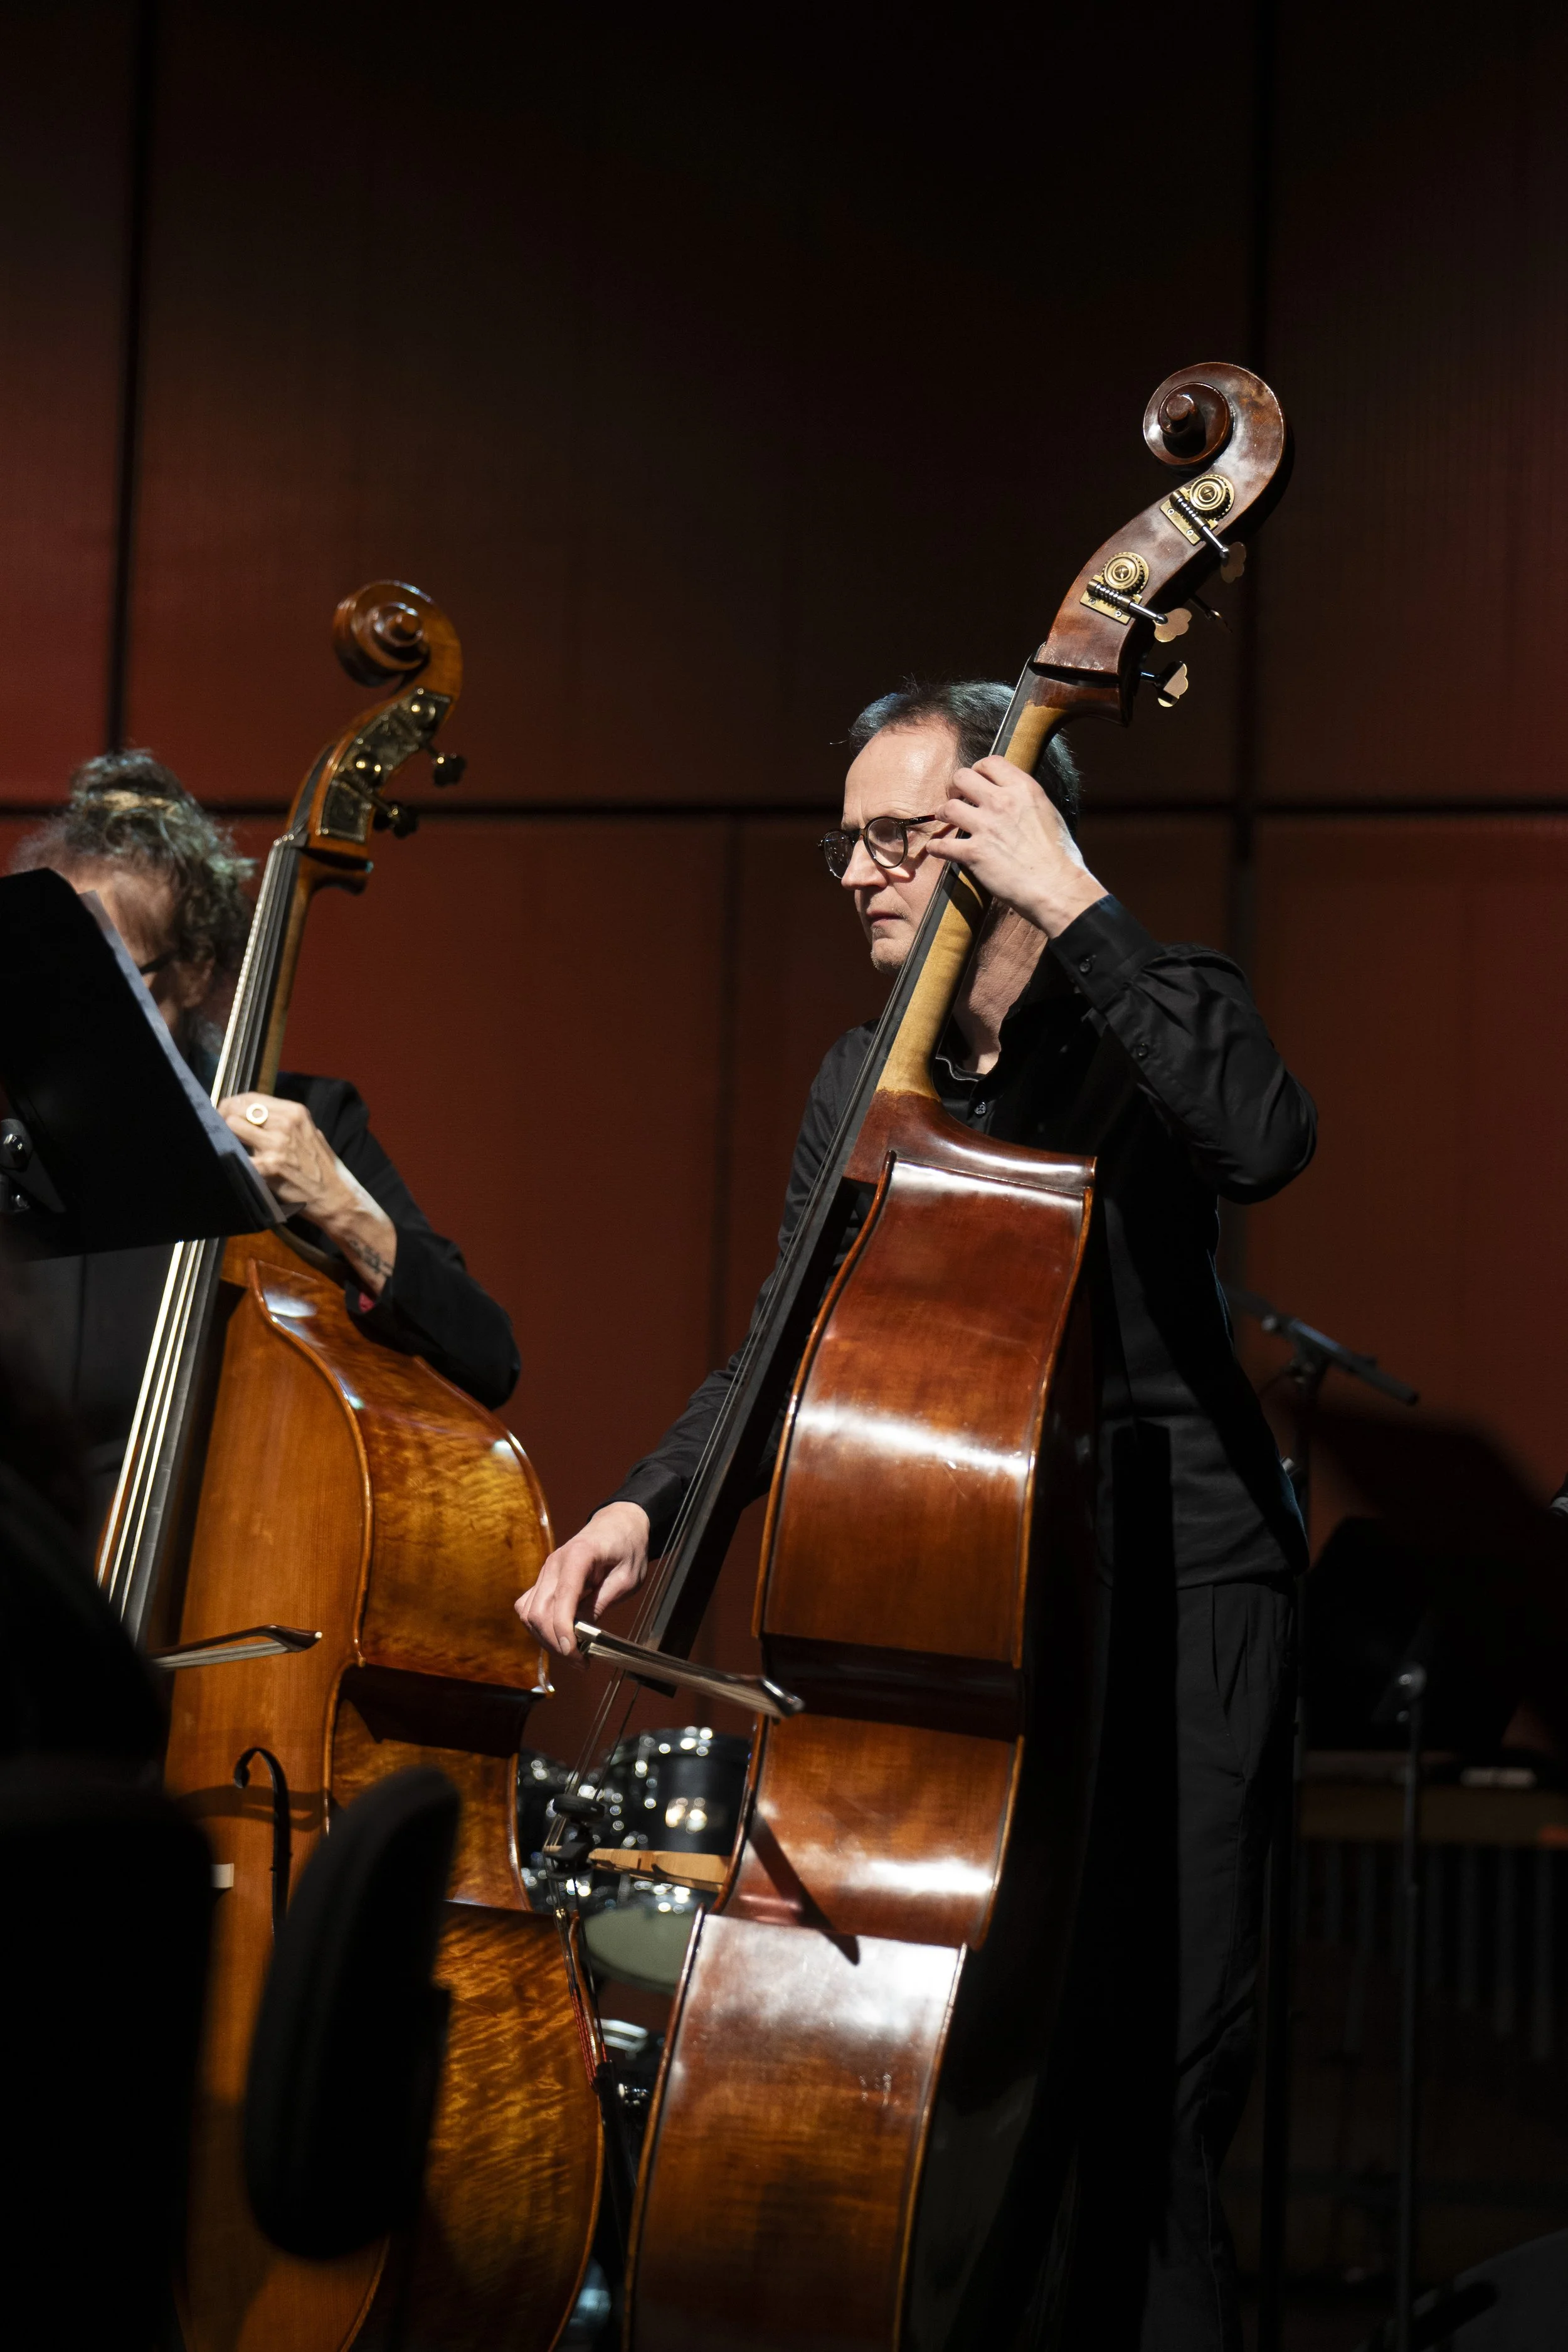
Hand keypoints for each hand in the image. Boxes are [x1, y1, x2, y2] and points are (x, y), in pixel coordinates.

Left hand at [218, 1093, 398, 1295]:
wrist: (334, 1196)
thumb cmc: (319, 1166)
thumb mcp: (307, 1132)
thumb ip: (282, 1121)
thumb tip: (250, 1114)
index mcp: (295, 1112)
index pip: (250, 1097)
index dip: (231, 1104)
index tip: (224, 1114)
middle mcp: (285, 1124)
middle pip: (237, 1109)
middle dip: (223, 1119)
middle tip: (220, 1131)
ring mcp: (276, 1145)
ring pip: (232, 1127)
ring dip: (226, 1137)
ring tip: (229, 1147)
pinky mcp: (268, 1167)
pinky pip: (237, 1156)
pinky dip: (231, 1159)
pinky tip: (233, 1164)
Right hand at [515, 1501, 650, 1659]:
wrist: (619, 1523)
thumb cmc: (627, 1547)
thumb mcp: (627, 1578)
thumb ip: (602, 1603)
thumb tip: (581, 1633)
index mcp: (578, 1556)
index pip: (561, 1600)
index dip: (563, 1631)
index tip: (574, 1655)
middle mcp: (554, 1563)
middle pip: (538, 1611)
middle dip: (555, 1643)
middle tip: (580, 1662)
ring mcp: (545, 1571)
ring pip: (529, 1613)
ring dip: (545, 1638)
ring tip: (571, 1653)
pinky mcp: (544, 1579)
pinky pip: (528, 1607)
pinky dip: (538, 1626)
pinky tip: (558, 1636)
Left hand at [927, 755, 1105, 935]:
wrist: (1057, 886)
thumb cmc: (1059, 856)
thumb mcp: (1048, 813)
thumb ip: (1026, 801)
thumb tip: (1016, 800)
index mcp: (1024, 789)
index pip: (991, 762)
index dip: (978, 770)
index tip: (976, 781)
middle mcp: (1002, 802)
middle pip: (962, 777)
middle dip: (956, 787)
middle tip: (958, 798)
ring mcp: (986, 827)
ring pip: (948, 807)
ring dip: (943, 813)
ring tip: (945, 820)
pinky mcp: (974, 853)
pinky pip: (943, 845)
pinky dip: (937, 848)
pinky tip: (937, 849)